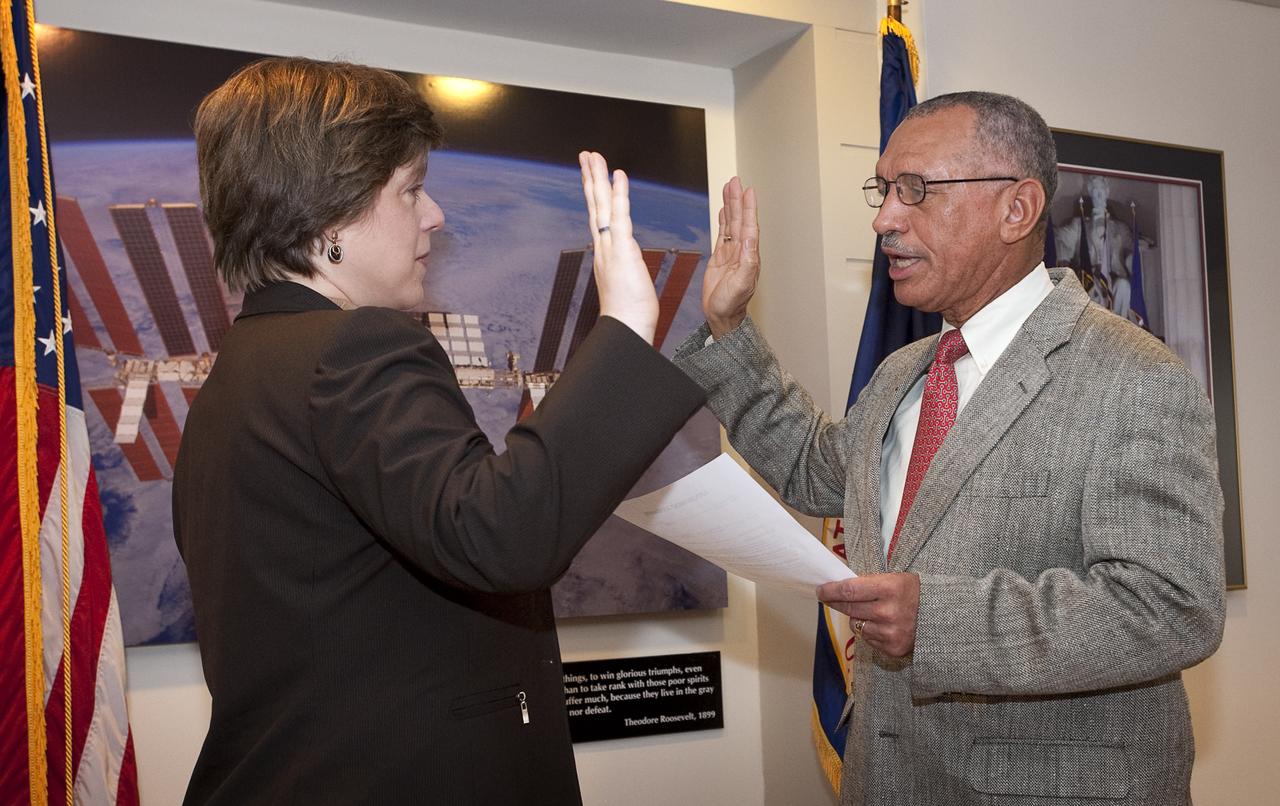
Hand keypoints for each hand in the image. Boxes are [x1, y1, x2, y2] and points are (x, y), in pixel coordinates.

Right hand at [579, 151, 657, 343]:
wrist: (626, 329)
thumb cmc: (629, 314)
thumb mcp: (627, 284)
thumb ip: (625, 269)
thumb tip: (627, 264)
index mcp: (605, 253)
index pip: (599, 217)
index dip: (596, 195)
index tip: (592, 176)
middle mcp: (603, 247)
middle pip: (594, 205)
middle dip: (590, 178)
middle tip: (585, 154)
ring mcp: (610, 247)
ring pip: (601, 205)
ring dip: (598, 177)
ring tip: (593, 155)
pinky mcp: (622, 250)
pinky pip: (620, 216)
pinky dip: (619, 194)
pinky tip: (618, 174)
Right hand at [703, 177, 759, 337]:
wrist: (722, 316)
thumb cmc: (733, 303)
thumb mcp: (741, 283)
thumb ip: (747, 261)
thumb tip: (749, 239)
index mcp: (749, 255)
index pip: (749, 225)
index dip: (748, 207)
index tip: (747, 190)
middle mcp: (742, 250)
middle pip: (739, 219)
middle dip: (737, 199)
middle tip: (735, 180)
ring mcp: (731, 253)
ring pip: (730, 223)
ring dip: (730, 205)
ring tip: (729, 187)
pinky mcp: (720, 257)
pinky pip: (722, 233)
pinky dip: (722, 219)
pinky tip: (722, 209)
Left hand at [817, 573, 919, 658]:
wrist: (944, 617)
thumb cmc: (915, 593)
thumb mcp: (895, 579)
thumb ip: (869, 583)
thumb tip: (838, 587)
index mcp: (889, 588)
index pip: (849, 590)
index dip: (830, 590)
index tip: (820, 590)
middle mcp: (888, 612)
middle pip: (848, 608)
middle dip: (835, 602)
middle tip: (827, 597)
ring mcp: (890, 632)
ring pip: (856, 625)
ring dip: (857, 618)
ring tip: (872, 612)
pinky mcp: (892, 648)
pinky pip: (868, 638)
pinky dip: (871, 631)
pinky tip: (884, 625)